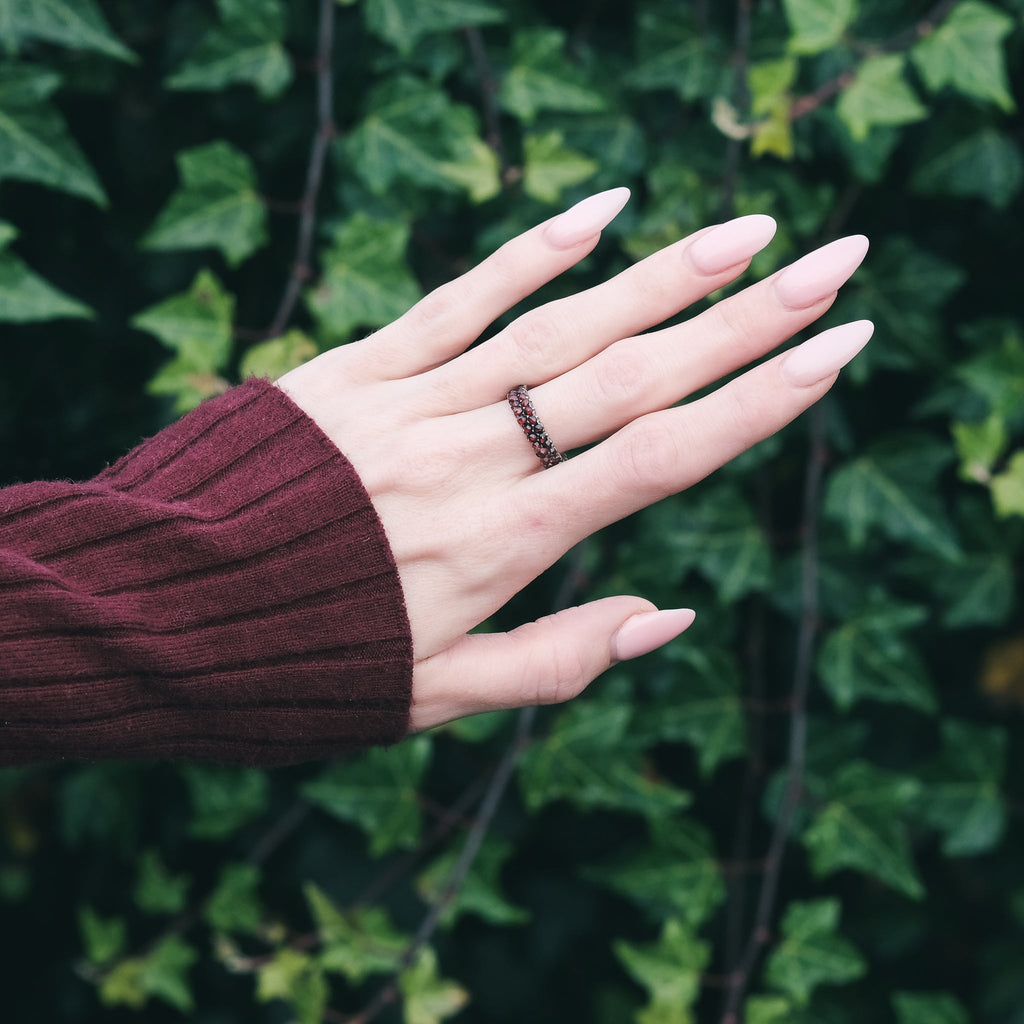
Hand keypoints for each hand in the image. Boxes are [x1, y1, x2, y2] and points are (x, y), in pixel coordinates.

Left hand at [277, 189, 870, 729]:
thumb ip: (560, 658)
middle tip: (836, 259)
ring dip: (662, 275)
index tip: (838, 349)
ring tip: (749, 230)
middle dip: (745, 318)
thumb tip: (671, 617)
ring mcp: (414, 402)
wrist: (161, 609)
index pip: (660, 458)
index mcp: (504, 544)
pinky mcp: (358, 368)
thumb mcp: (438, 694)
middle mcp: (473, 459)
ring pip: (559, 326)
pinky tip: (604, 208)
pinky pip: (456, 298)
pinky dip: (531, 253)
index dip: (758, 402)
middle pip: (632, 375)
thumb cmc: (308, 659)